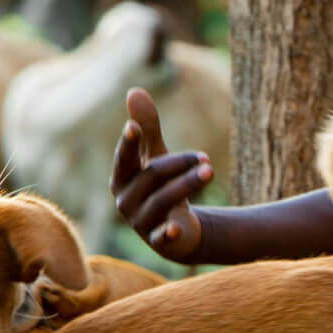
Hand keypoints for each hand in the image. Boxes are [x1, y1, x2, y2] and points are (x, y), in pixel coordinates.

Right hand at [109, 87, 210, 262]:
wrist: (175, 230)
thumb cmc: (161, 186)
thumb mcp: (155, 155)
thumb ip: (147, 127)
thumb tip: (133, 90)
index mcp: (121, 178)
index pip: (123, 158)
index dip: (128, 143)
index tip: (134, 127)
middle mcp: (126, 201)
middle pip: (152, 176)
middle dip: (179, 163)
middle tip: (204, 157)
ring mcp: (141, 222)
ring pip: (163, 199)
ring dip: (187, 183)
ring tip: (210, 170)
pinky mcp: (159, 241)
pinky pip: (161, 237)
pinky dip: (167, 232)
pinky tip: (176, 227)